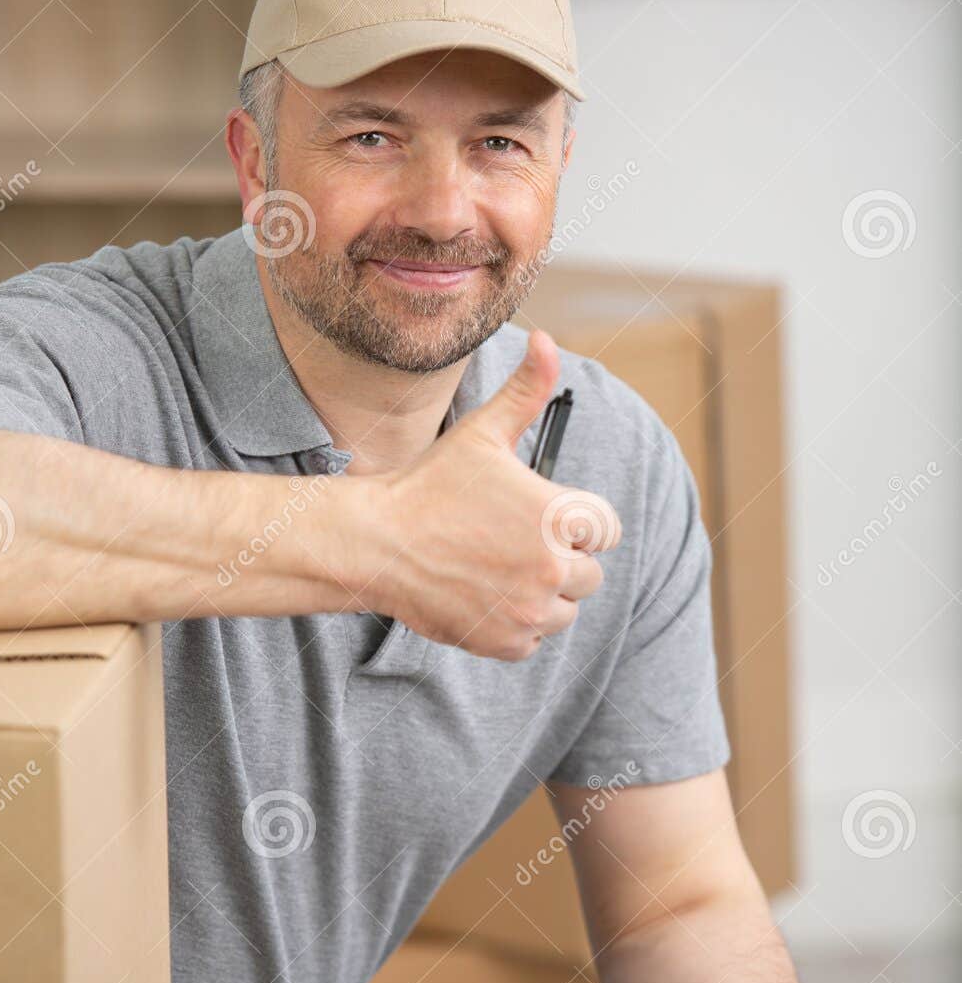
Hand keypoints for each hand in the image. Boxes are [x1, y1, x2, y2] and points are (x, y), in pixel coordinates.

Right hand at [358, 329, 621, 660]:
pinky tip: (481, 596)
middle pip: (588, 575)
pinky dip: (513, 626)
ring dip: (540, 596)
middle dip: (558, 561)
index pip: (605, 531)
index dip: (575, 524)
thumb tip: (547, 340)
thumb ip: (526, 390)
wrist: (377, 544)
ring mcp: (531, 609)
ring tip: (495, 571)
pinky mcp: (507, 641)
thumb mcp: (483, 433)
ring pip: (563, 610)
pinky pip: (532, 640)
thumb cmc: (430, 486)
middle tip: (508, 546)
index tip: (539, 520)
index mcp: (560, 515)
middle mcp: (554, 567)